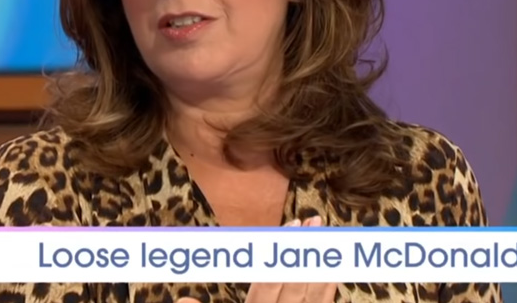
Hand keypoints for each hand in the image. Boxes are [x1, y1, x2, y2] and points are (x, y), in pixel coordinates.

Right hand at [176, 216, 336, 302]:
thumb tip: (183, 298)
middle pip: (295, 283)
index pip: (268, 282)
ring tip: (327, 237)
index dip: (280, 254)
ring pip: (314, 295)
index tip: (292, 226)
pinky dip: (330, 290)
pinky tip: (333, 272)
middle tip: (314, 221)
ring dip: (321, 264)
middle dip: (305, 250)